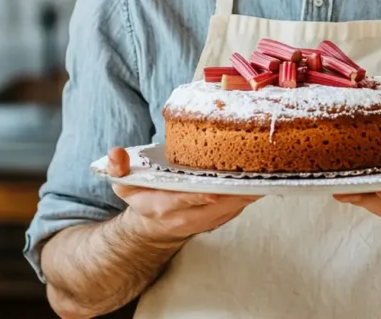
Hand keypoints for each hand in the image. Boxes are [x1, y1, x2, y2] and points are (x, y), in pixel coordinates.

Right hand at [107, 147, 259, 244]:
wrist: (155, 226)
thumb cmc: (142, 198)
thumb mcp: (122, 183)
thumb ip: (118, 168)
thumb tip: (116, 153)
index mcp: (163, 206)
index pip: (185, 200)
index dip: (202, 194)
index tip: (215, 186)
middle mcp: (188, 217)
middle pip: (218, 203)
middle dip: (236, 187)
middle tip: (254, 165)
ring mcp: (208, 219)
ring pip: (234, 205)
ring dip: (249, 188)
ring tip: (264, 164)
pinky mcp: (221, 217)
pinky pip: (240, 204)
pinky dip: (251, 190)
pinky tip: (263, 173)